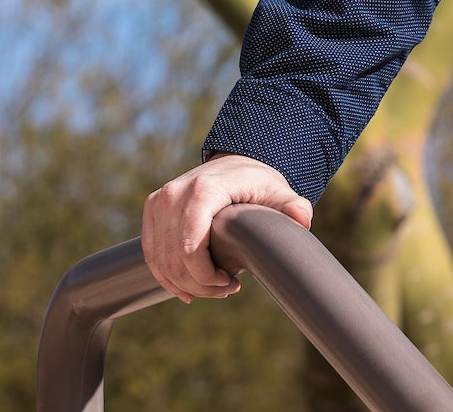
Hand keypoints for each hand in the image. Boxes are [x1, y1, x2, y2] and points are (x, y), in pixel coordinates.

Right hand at [142, 153, 312, 301]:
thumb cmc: (257, 180)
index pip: (191, 249)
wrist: (234, 162)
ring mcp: (160, 201)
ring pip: (161, 261)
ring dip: (184, 284)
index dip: (207, 278)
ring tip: (214, 288)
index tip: (232, 284)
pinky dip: (166, 276)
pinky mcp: (153, 209)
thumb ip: (293, 206)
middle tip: (227, 289)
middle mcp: (174, 194)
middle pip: (175, 260)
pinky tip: (187, 289)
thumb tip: (301, 219)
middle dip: (200, 285)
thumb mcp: (279, 191)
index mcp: (203, 190)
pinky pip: (151, 253)